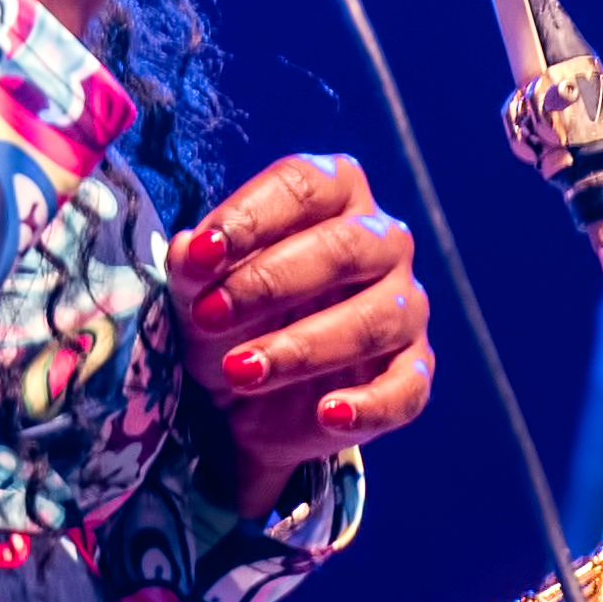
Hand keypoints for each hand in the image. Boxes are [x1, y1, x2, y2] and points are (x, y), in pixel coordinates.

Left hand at [167, 153, 433, 519]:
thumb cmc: (230, 319)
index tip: (203, 254)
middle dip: (268, 283)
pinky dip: (369, 405)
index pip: (304, 186)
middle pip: (342, 247)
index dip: (251, 216)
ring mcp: (405, 306)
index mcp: (334, 194)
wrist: (249, 402)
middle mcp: (381, 240)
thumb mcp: (197, 294)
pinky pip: (406, 387)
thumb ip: (192, 269)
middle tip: (208, 316)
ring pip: (373, 320)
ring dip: (302, 348)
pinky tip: (327, 415)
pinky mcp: (412, 371)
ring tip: (240, 373)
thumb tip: (190, 248)